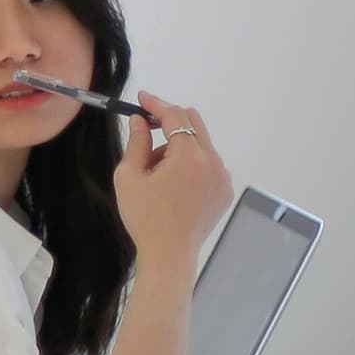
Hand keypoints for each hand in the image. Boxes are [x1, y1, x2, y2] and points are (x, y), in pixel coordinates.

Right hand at [109, 94, 233, 261]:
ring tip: (157, 173)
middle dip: (169, 122)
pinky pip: (209, 164)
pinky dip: (192, 164)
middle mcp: (212, 161)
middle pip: (193, 122)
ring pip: (200, 144)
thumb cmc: (145, 217)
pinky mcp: (225, 190)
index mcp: (189, 156)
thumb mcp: (129, 177)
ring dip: (179, 146)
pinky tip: (174, 186)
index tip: (141, 99)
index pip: (174, 116)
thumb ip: (136, 142)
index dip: (156, 104)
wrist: (169, 254)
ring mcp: (223, 177)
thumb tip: (140, 121)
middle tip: (146, 133)